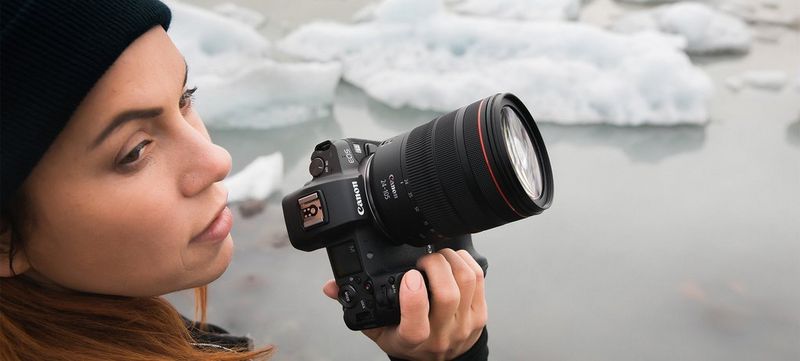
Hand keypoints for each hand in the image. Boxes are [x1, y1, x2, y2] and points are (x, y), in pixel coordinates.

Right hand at [323, 248, 486, 360]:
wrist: (440, 359)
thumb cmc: (408, 341)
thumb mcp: (379, 329)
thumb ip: (357, 307)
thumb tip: (331, 287)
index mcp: (411, 340)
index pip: (416, 324)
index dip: (414, 298)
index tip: (408, 276)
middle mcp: (440, 334)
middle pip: (447, 295)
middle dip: (435, 265)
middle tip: (422, 259)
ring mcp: (463, 324)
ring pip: (465, 282)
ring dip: (451, 260)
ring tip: (437, 255)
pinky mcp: (479, 314)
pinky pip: (478, 280)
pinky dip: (466, 261)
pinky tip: (453, 258)